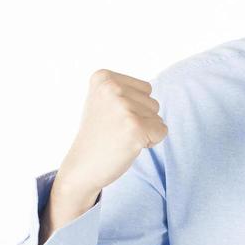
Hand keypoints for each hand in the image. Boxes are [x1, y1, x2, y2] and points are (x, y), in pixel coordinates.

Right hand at [56, 69, 166, 199]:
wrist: (82, 166)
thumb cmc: (98, 135)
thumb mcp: (103, 101)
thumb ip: (125, 89)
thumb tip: (151, 87)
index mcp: (103, 77)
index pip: (145, 88)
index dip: (135, 108)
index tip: (111, 118)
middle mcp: (112, 88)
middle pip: (152, 101)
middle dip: (140, 119)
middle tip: (115, 131)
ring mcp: (123, 107)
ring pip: (158, 116)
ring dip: (144, 130)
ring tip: (120, 138)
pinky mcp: (134, 127)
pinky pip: (162, 130)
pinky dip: (151, 141)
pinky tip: (129, 146)